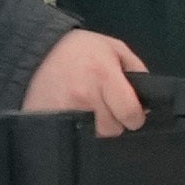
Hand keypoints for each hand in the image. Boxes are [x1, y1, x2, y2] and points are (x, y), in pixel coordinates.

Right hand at [21, 29, 148, 135]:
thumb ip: (136, 70)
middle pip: (113, 129)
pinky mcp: (51, 121)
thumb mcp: (113, 48)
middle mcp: (86, 96)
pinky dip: (78, 130)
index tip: (131, 112)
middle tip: (105, 106)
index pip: (131, 114)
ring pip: (96, 136)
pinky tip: (74, 115)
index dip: (135, 116)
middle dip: (114, 120)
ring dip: (97, 127)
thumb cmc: (80, 48)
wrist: (35, 50)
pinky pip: (75, 136)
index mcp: (104, 75)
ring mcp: (66, 111)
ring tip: (88, 110)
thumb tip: (148, 101)